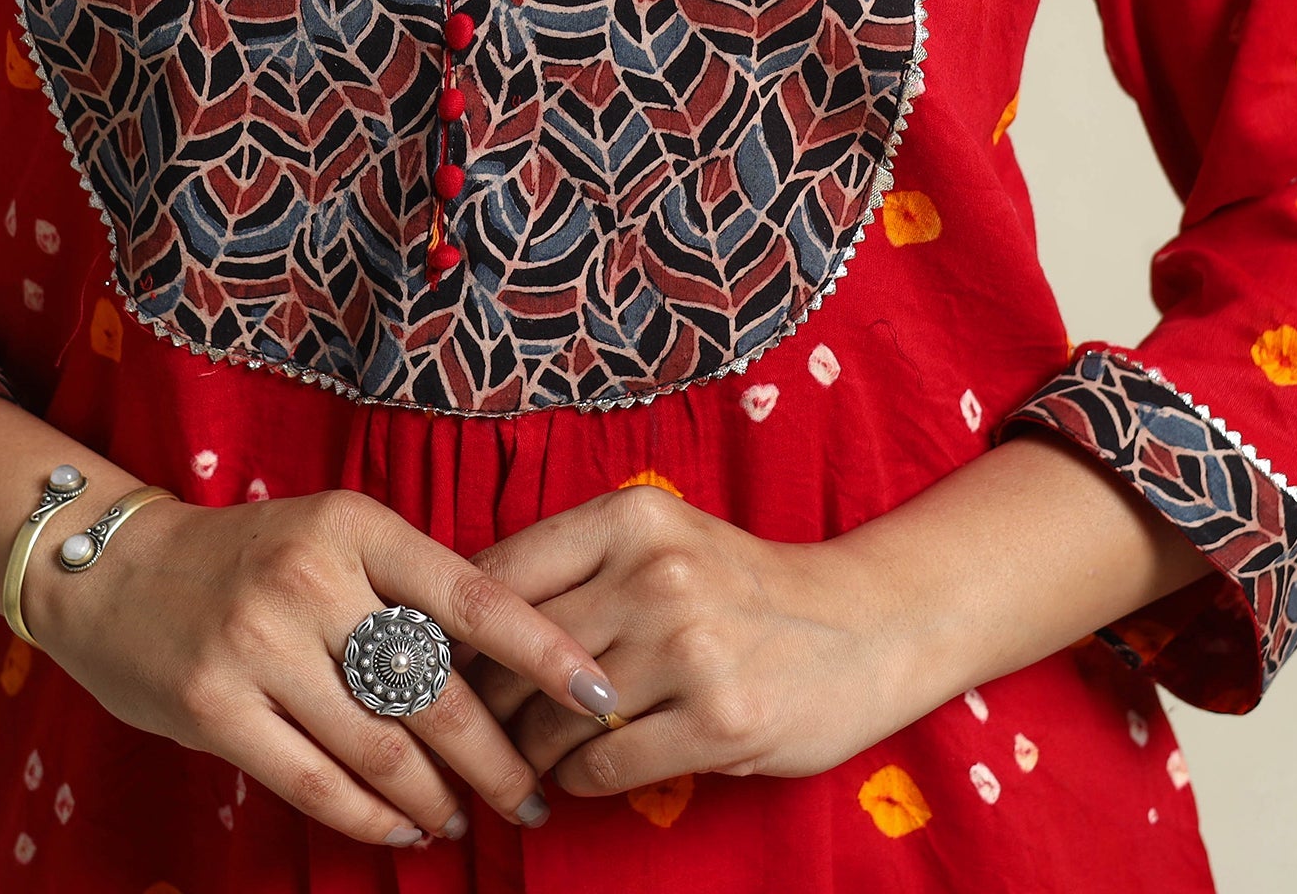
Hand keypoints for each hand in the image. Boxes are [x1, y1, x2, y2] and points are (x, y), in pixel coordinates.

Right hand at [33, 485, 617, 846]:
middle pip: (436, 687)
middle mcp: (312, 577)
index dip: (544, 651)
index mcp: (356, 526)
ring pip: (381, 746)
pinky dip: (371, 817)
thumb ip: (404, 589)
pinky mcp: (217, 708)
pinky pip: (317, 783)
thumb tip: (508, 663)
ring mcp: (260, 643)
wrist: (116, 570)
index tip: (599, 694)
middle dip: (497, 755)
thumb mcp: (332, 538)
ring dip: (436, 798)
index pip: (474, 594)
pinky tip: (401, 829)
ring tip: (463, 819)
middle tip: (533, 795)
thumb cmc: (248, 558)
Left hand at [461, 485, 915, 798]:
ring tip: (521, 758)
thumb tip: (462, 619)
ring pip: (554, 717)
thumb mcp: (660, 540)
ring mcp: (690, 646)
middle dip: (484, 700)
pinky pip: (604, 765)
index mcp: (631, 515)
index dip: (455, 629)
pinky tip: (578, 776)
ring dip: (527, 749)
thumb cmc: (738, 585)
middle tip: (467, 729)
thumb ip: (574, 565)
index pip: (499, 574)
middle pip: (518, 653)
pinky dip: (577, 780)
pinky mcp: (719, 720)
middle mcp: (656, 572)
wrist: (863, 625)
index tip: (433, 661)